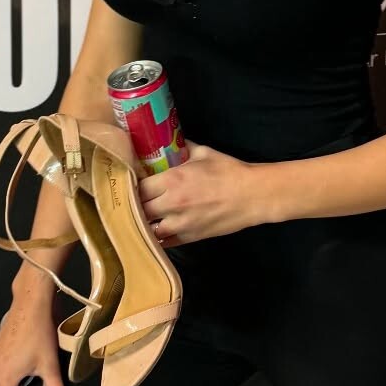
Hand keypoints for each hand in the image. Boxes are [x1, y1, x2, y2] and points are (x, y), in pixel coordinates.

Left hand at [137, 140, 264, 246]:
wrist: (253, 196)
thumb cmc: (229, 171)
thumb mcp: (203, 153)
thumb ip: (182, 149)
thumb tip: (169, 143)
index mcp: (173, 180)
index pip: (139, 186)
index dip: (134, 185)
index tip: (133, 183)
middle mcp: (172, 204)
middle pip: (139, 209)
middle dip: (136, 204)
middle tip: (136, 200)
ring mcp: (180, 224)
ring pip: (148, 229)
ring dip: (145, 223)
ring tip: (143, 217)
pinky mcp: (190, 238)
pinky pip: (164, 243)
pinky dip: (158, 238)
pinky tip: (155, 232)